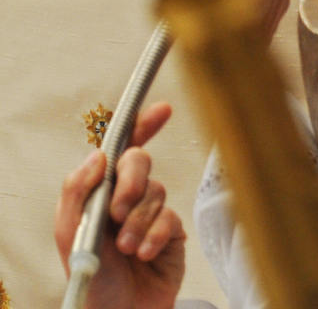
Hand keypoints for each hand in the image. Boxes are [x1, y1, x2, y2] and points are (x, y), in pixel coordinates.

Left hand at [55, 103, 184, 308]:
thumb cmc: (90, 281)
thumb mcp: (69, 236)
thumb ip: (77, 192)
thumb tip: (98, 156)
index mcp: (98, 195)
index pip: (118, 151)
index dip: (141, 126)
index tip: (162, 112)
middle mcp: (125, 199)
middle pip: (140, 163)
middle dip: (131, 182)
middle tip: (119, 209)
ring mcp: (150, 215)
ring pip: (155, 193)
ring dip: (138, 222)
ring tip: (126, 249)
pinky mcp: (172, 233)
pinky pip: (170, 218)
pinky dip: (155, 235)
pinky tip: (145, 253)